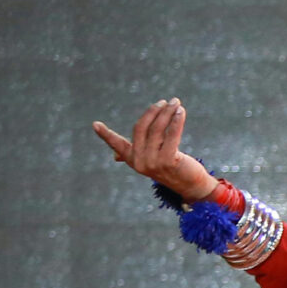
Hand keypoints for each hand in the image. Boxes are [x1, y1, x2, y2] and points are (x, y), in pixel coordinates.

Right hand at [92, 99, 217, 202]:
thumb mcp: (152, 161)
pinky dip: (176, 121)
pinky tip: (181, 112)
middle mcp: (139, 161)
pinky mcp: (169, 161)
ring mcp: (153, 162)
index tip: (95, 124)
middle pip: (142, 128)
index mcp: (132, 159)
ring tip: (176, 103)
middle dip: (153, 111)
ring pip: (158, 129)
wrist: (191, 186)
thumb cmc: (172, 169)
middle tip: (166, 101)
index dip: (106, 135)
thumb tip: (116, 156)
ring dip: (168, 113)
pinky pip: (172, 135)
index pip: (117, 144)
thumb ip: (138, 153)